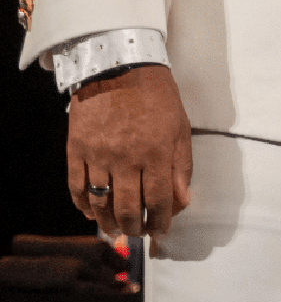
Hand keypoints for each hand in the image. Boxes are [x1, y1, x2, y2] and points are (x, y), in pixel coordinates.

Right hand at [66, 64, 193, 240]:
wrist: (118, 68)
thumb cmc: (156, 98)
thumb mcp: (180, 129)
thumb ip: (182, 167)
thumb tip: (183, 201)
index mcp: (156, 154)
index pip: (159, 201)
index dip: (160, 222)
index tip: (160, 232)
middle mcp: (126, 159)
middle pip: (127, 207)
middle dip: (133, 227)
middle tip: (137, 234)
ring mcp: (98, 155)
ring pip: (100, 202)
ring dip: (107, 222)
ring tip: (114, 230)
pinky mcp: (76, 149)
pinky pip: (77, 186)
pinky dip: (82, 204)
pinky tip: (89, 213)